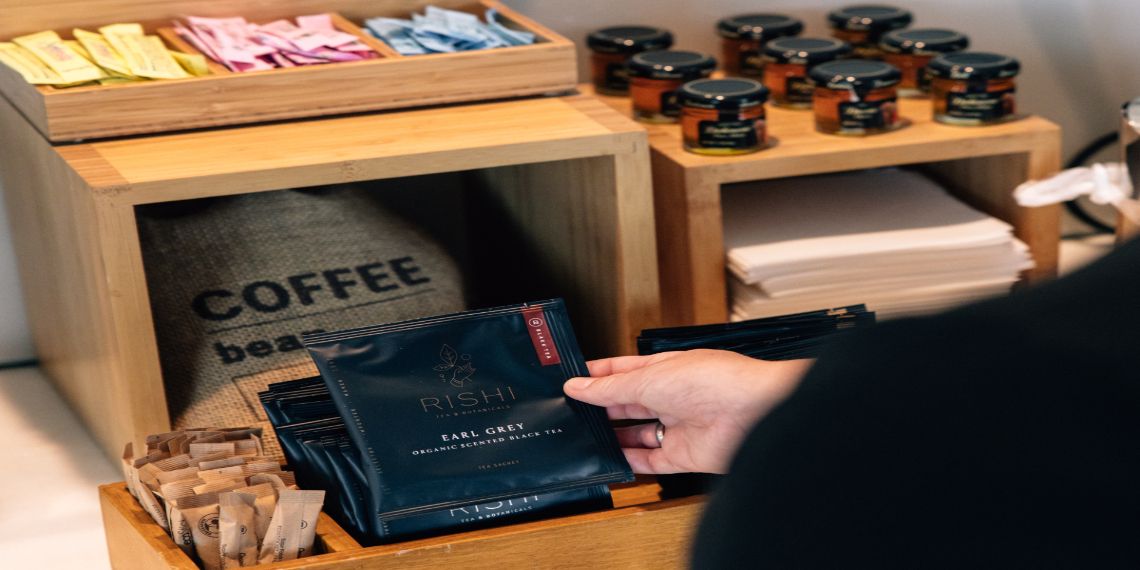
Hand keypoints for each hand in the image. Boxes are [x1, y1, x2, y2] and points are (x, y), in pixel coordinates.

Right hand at [564, 350, 811, 474]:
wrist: (754, 412)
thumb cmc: (714, 381)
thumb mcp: (649, 379)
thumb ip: (610, 389)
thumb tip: (578, 387)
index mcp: (666, 369)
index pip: (625, 371)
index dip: (598, 375)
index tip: (572, 380)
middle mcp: (673, 396)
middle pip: (629, 403)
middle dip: (601, 407)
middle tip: (572, 412)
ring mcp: (679, 426)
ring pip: (637, 433)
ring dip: (613, 437)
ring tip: (585, 438)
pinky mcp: (685, 455)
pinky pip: (651, 460)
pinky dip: (631, 462)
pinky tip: (611, 461)